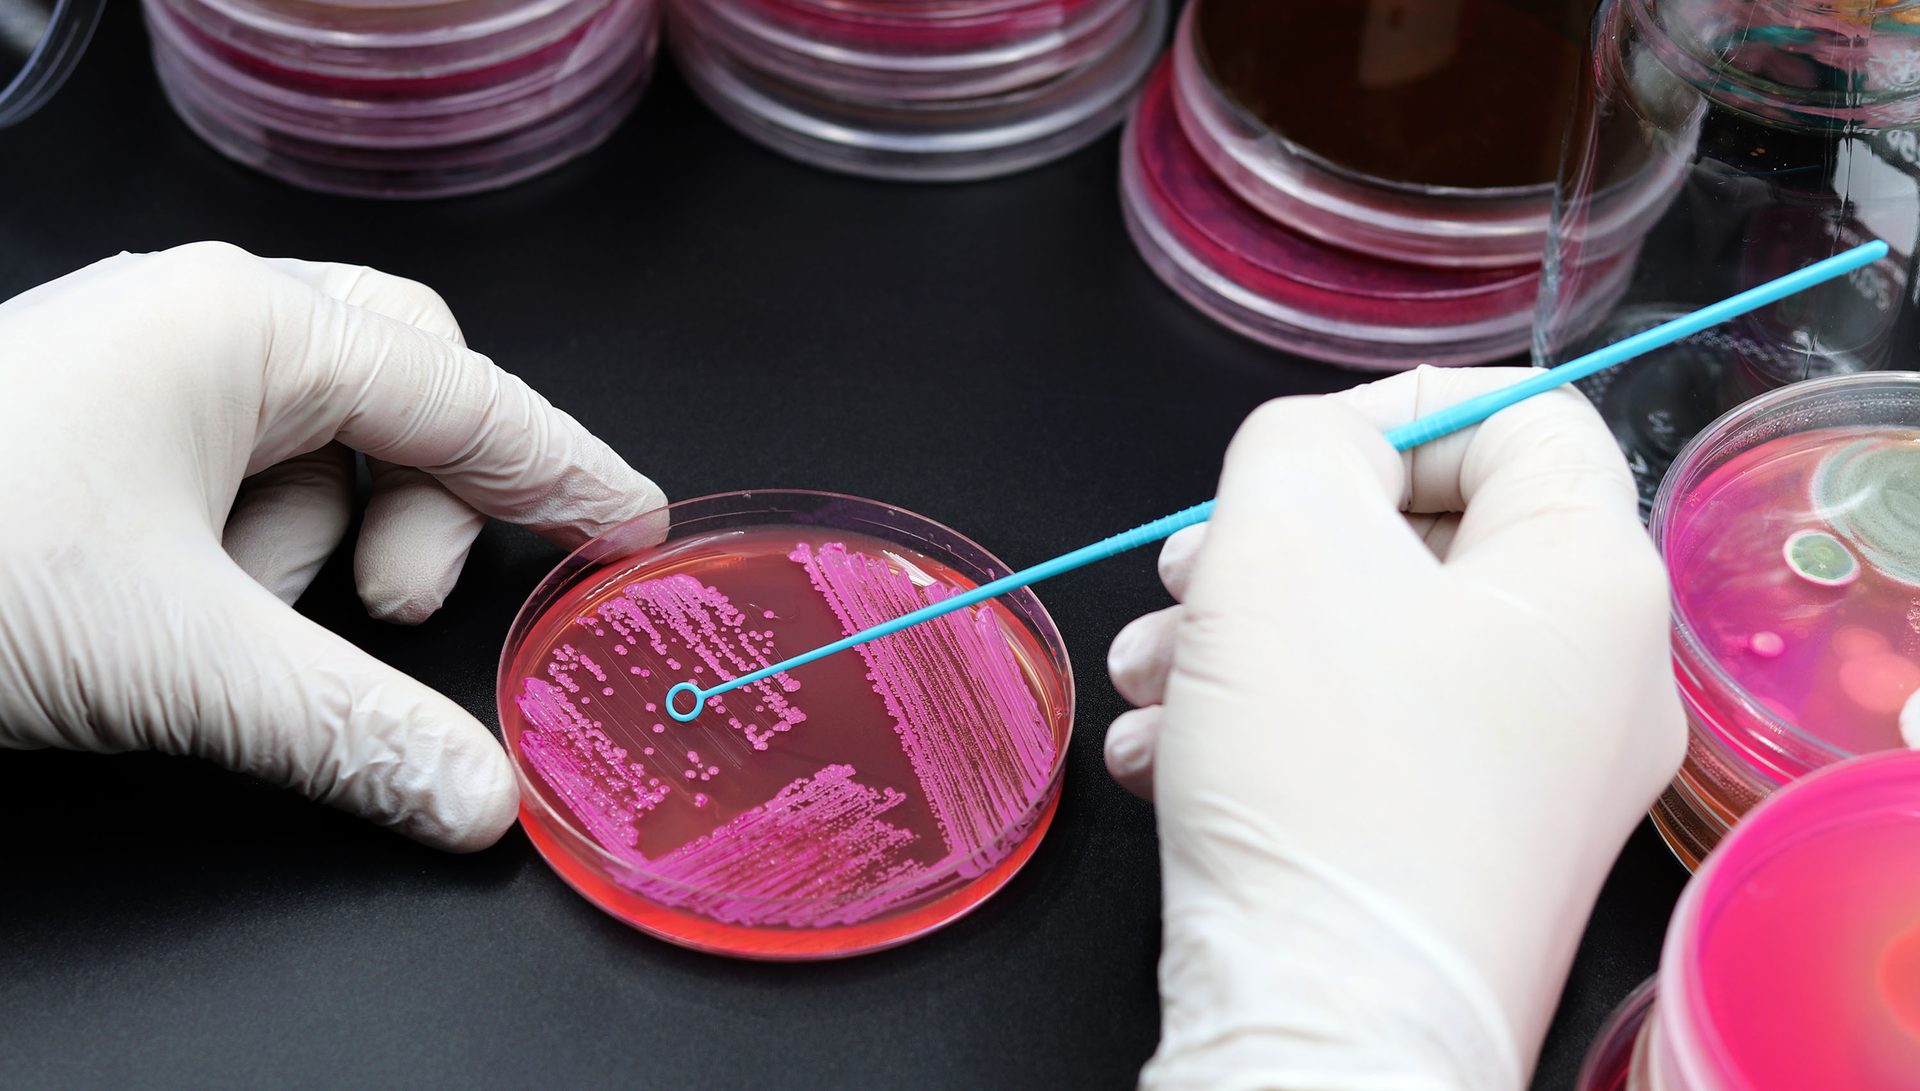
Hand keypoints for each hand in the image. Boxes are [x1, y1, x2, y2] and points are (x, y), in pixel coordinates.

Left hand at [0, 242, 664, 850]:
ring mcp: (139, 372)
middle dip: (419, 507)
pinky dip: (250, 551)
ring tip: (245, 624)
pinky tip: (193, 612)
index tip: (629, 525)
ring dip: (316, 543)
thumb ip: (349, 727)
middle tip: (397, 612)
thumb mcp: (173, 655)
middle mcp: (196, 326)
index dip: (563, 468)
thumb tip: (477, 795)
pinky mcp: (96, 432)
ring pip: (311, 443)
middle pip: (396, 393)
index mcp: (240, 328)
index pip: (465, 396)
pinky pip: (233, 475)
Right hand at [1105, 367, 1684, 1089]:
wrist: (1328, 1025)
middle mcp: (1594, 679)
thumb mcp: (1281, 542)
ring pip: (1375, 642)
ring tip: (1150, 679)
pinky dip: (1266, 724)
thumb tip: (1328, 454)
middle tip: (1187, 575)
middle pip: (1427, 536)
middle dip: (1278, 545)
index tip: (1290, 470)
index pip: (1521, 415)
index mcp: (1594, 579)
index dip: (1391, 414)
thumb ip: (1303, 439)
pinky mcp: (1469, 843)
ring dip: (1243, 638)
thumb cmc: (1327, 787)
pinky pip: (1369, 736)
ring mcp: (1535, 775)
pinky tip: (1172, 753)